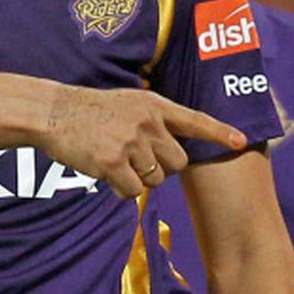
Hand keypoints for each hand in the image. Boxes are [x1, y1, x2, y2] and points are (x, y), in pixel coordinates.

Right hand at [40, 86, 246, 199]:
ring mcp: (130, 142)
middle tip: (136, 161)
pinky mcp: (113, 162)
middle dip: (161, 169)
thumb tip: (169, 151)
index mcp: (152, 105)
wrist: (51, 112)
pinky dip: (121, 189)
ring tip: (114, 162)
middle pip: (178, 162)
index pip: (194, 120)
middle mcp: (146, 122)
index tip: (241, 141)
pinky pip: (133, 190)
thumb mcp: (125, 102)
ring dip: (139, 179)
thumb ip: (150, 120)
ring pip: (156, 179)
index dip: (219, 132)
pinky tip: (104, 173)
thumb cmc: (87, 110)